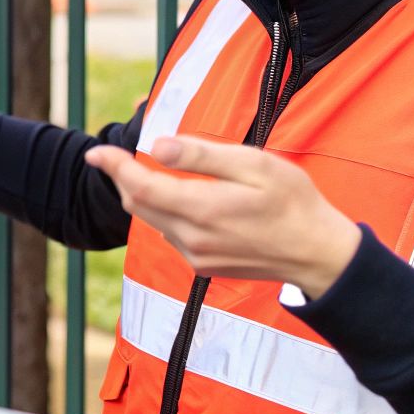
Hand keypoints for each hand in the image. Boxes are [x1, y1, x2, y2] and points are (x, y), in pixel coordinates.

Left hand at [86, 136, 360, 298]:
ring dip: (144, 196)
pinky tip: (182, 199)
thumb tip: (156, 147)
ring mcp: (196, 256)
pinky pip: (170, 235)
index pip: (139, 186)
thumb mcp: (253, 165)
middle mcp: (191, 238)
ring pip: (152, 220)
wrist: (319, 254)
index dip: (113, 166)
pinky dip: (164, 213)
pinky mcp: (203, 266)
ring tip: (150, 172)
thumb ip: (201, 156)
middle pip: (138, 205)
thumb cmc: (293, 202)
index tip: (95, 152)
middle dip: (123, 178)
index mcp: (201, 209)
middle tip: (118, 156)